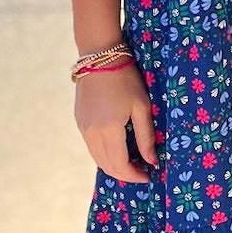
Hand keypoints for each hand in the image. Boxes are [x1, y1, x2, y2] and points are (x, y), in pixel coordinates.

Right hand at [74, 63, 158, 183]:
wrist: (100, 56)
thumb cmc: (126, 79)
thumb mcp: (142, 106)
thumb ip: (146, 136)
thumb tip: (152, 161)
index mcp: (109, 129)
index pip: (120, 165)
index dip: (134, 175)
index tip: (148, 176)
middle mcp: (91, 132)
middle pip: (106, 165)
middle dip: (124, 174)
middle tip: (141, 171)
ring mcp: (82, 127)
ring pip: (97, 158)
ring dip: (113, 165)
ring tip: (132, 162)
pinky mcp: (79, 121)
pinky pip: (91, 146)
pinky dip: (104, 154)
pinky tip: (118, 148)